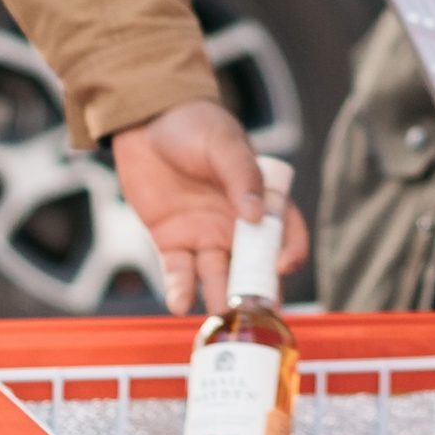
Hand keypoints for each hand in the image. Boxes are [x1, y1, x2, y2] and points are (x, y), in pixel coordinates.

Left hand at [110, 98, 304, 313]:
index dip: (289, 253)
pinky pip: (179, 272)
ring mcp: (204, 236)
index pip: (285, 233)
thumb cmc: (194, 125)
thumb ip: (242, 176)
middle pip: (253, 265)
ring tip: (219, 313)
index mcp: (259, 199)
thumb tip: (255, 216)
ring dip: (219, 297)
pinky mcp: (172, 242)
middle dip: (257, 290)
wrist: (145, 121)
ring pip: (217, 275)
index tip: (282, 267)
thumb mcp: (223, 143)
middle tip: (256, 311)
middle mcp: (236, 225)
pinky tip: (179, 303)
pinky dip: (180, 289)